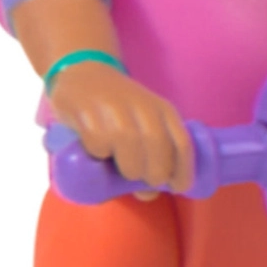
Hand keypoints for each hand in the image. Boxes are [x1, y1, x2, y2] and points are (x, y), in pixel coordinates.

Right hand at [48, 61, 195, 194]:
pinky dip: (99, 154)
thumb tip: (149, 194)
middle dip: (152, 174)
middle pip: (159, 152)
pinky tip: (96, 148)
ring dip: (126, 167)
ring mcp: (116, 110)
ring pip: (130, 151)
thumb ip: (153, 154)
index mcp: (164, 111)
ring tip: (117, 164)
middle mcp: (144, 109)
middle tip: (139, 177)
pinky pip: (99, 145)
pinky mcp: (88, 113)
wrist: (82, 72)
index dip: (184, 171)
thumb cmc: (119, 108)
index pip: (182, 144)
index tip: (178, 188)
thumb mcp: (145, 123)